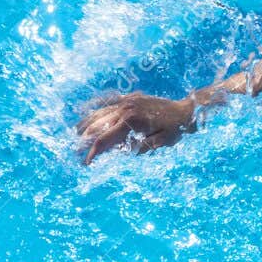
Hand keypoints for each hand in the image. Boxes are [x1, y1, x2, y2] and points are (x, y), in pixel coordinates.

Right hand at [77, 92, 196, 163]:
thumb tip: (122, 153)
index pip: (105, 139)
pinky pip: (108, 102)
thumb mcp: (159, 143)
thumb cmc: (175, 129)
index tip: (86, 163)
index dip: (94, 153)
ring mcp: (127, 101)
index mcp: (131, 121)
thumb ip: (140, 148)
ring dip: (86, 124)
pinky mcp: (130, 98)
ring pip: (100, 112)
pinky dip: (96, 108)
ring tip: (75, 135)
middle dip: (85, 140)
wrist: (186, 110)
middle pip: (98, 125)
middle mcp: (126, 108)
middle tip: (75, 152)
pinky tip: (86, 112)